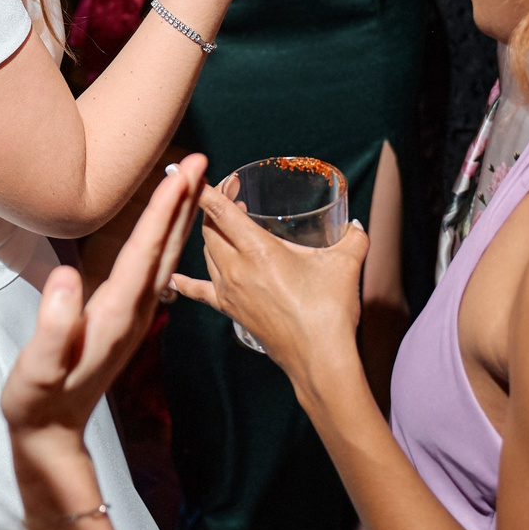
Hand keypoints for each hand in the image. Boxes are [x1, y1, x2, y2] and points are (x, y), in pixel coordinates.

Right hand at [2, 155, 206, 440]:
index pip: (144, 252)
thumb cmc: (37, 401)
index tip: (182, 174)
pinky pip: (155, 269)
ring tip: (193, 182)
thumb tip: (66, 278)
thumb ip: (53, 326)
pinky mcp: (126, 318)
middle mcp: (133, 313)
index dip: (163, 210)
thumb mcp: (37, 369)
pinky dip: (166, 239)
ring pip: (164, 257)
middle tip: (201, 162)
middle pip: (165, 248)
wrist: (50, 434)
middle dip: (184, 203)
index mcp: (115, 316)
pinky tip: (168, 227)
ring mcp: (134, 317)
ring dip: (179, 218)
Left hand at [170, 179, 368, 380]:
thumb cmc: (330, 312)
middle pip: (210, 229)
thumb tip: (355, 225)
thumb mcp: (346, 264)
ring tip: (225, 223)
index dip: (207, 187)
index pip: (220, 210)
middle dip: (214, 207)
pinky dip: (187, 282)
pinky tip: (173, 277)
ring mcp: (230, 293)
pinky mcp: (232, 312)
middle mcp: (236, 269)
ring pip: (206, 254)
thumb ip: (353, 238)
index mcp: (258, 251)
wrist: (319, 361)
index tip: (194, 168)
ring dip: (211, 235)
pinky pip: (201, 292)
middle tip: (232, 194)